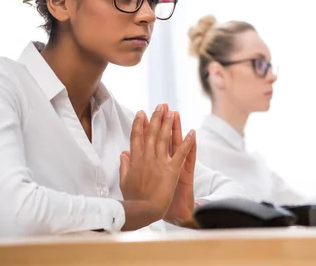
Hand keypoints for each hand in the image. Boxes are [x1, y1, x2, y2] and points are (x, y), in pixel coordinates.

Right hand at [119, 104, 195, 228]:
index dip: (139, 123)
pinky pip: (182, 153)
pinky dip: (187, 142)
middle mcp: (148, 157)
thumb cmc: (132, 199)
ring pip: (165, 138)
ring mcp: (160, 162)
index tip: (141, 112)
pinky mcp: (172, 170)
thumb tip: (123, 153)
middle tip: (161, 104)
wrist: (143, 210)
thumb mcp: (124, 181)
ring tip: (172, 111)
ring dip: (169, 123)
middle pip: (152, 133)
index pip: (137, 137)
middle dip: (157, 117)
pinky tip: (192, 131)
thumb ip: (124, 166)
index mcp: (135, 160)